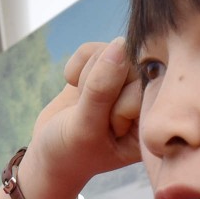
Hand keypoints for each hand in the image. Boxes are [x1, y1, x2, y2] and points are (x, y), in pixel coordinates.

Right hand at [25, 40, 145, 198]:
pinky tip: (74, 87)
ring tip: (82, 103)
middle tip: (89, 115)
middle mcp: (143, 98)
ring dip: (87, 76)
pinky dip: (77, 65)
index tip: (105, 131)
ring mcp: (124, 81)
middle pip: (128, 64)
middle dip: (98, 86)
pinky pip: (93, 48)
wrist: (49, 153)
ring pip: (110, 51)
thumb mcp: (85, 128)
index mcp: (150, 121)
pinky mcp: (105, 68)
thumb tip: (118, 44)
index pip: (142, 88)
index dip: (116, 105)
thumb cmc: (70, 151)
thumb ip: (101, 90)